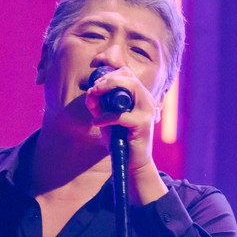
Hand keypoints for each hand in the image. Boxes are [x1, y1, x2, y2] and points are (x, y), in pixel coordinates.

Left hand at [83, 67, 167, 204]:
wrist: (133, 163)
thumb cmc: (120, 140)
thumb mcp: (107, 119)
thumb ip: (99, 106)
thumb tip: (89, 94)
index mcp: (140, 97)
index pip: (127, 73)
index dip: (109, 75)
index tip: (95, 86)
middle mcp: (146, 100)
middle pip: (129, 76)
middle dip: (107, 80)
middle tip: (93, 90)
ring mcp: (147, 111)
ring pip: (131, 86)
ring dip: (108, 89)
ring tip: (94, 98)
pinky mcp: (143, 124)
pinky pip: (121, 115)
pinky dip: (105, 117)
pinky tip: (96, 123)